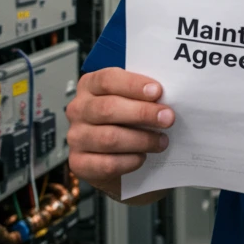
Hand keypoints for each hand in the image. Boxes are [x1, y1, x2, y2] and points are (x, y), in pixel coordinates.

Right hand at [66, 68, 175, 197]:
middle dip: (142, 113)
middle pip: (108, 108)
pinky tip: (143, 157)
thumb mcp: (131, 101)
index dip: (133, 85)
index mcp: (90, 86)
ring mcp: (76, 137)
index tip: (158, 91)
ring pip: (109, 138)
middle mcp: (78, 110)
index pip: (107, 80)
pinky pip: (108, 163)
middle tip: (168, 118)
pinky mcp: (80, 163)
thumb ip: (143, 95)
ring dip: (142, 140)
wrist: (112, 157)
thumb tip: (167, 97)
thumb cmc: (125, 121)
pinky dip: (130, 161)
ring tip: (162, 141)